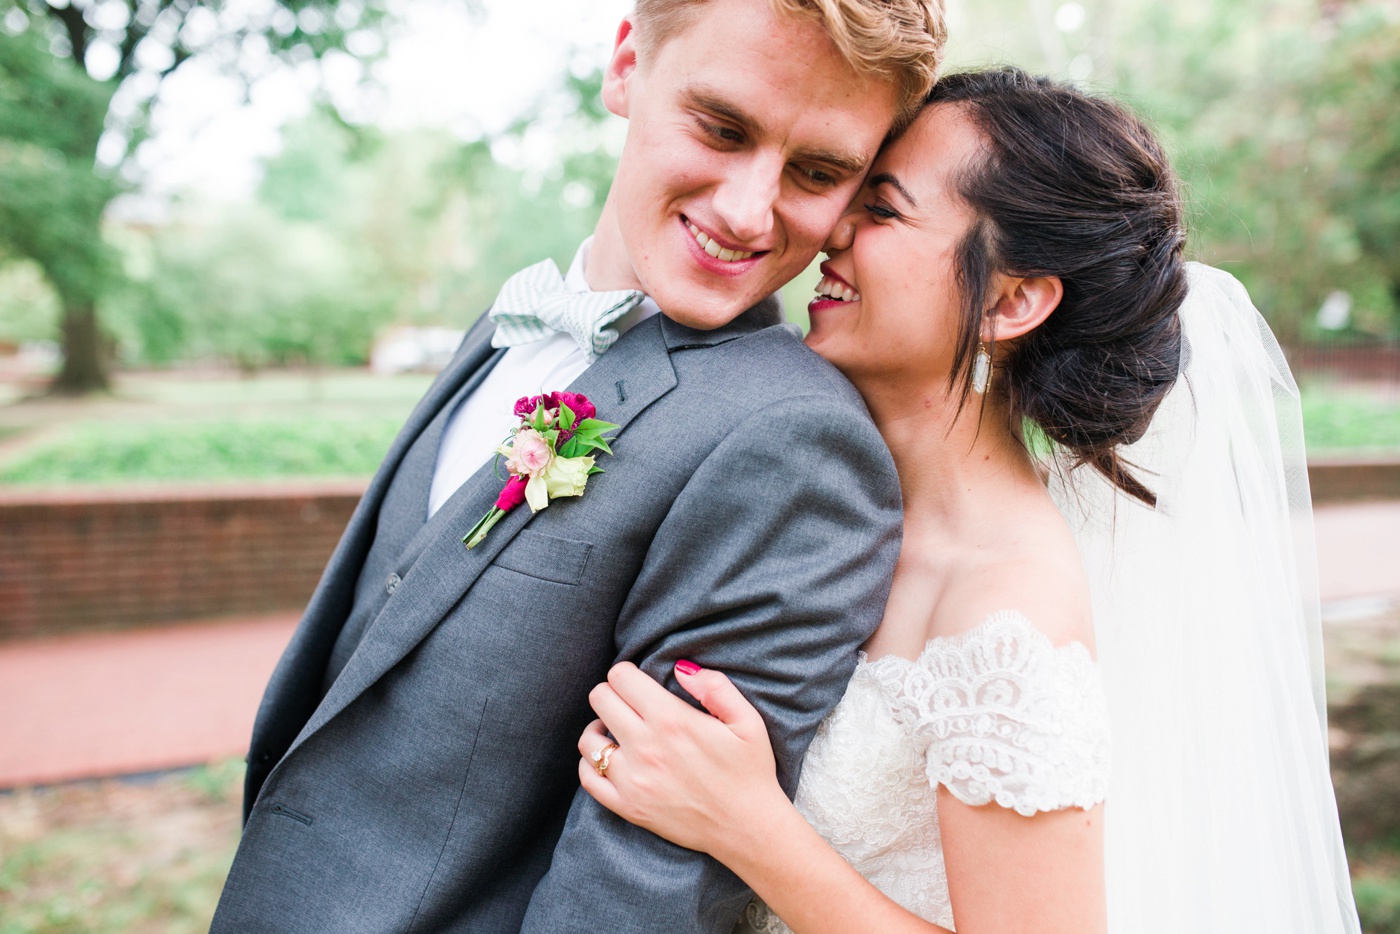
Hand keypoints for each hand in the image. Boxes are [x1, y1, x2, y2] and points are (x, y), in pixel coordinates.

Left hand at [577, 661, 788, 859]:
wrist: (747, 828)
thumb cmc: (750, 771)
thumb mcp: (747, 720)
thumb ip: (715, 686)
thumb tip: (681, 668)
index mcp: (671, 720)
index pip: (621, 677)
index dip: (628, 673)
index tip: (639, 682)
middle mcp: (645, 747)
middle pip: (600, 699)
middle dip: (613, 693)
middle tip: (630, 703)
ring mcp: (632, 780)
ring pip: (588, 739)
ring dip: (600, 728)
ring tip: (617, 729)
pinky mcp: (628, 807)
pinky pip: (588, 778)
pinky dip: (591, 764)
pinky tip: (609, 759)